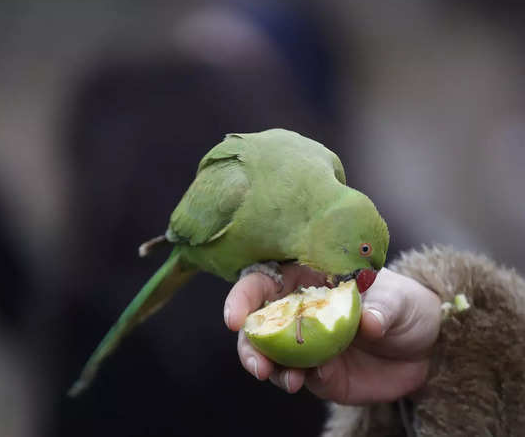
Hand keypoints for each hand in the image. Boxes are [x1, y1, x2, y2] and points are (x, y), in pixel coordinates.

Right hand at [223, 263, 441, 403]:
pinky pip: (304, 378)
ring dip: (273, 370)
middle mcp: (296, 312)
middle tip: (257, 366)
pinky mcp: (320, 374)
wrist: (426, 345)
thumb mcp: (398, 298)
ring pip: (272, 357)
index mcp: (303, 279)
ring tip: (289, 381)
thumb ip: (381, 307)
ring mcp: (305, 345)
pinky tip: (322, 375)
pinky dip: (307, 379)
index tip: (234, 319)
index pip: (261, 284)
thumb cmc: (404, 305)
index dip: (242, 298)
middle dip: (249, 347)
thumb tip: (368, 322)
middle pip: (256, 326)